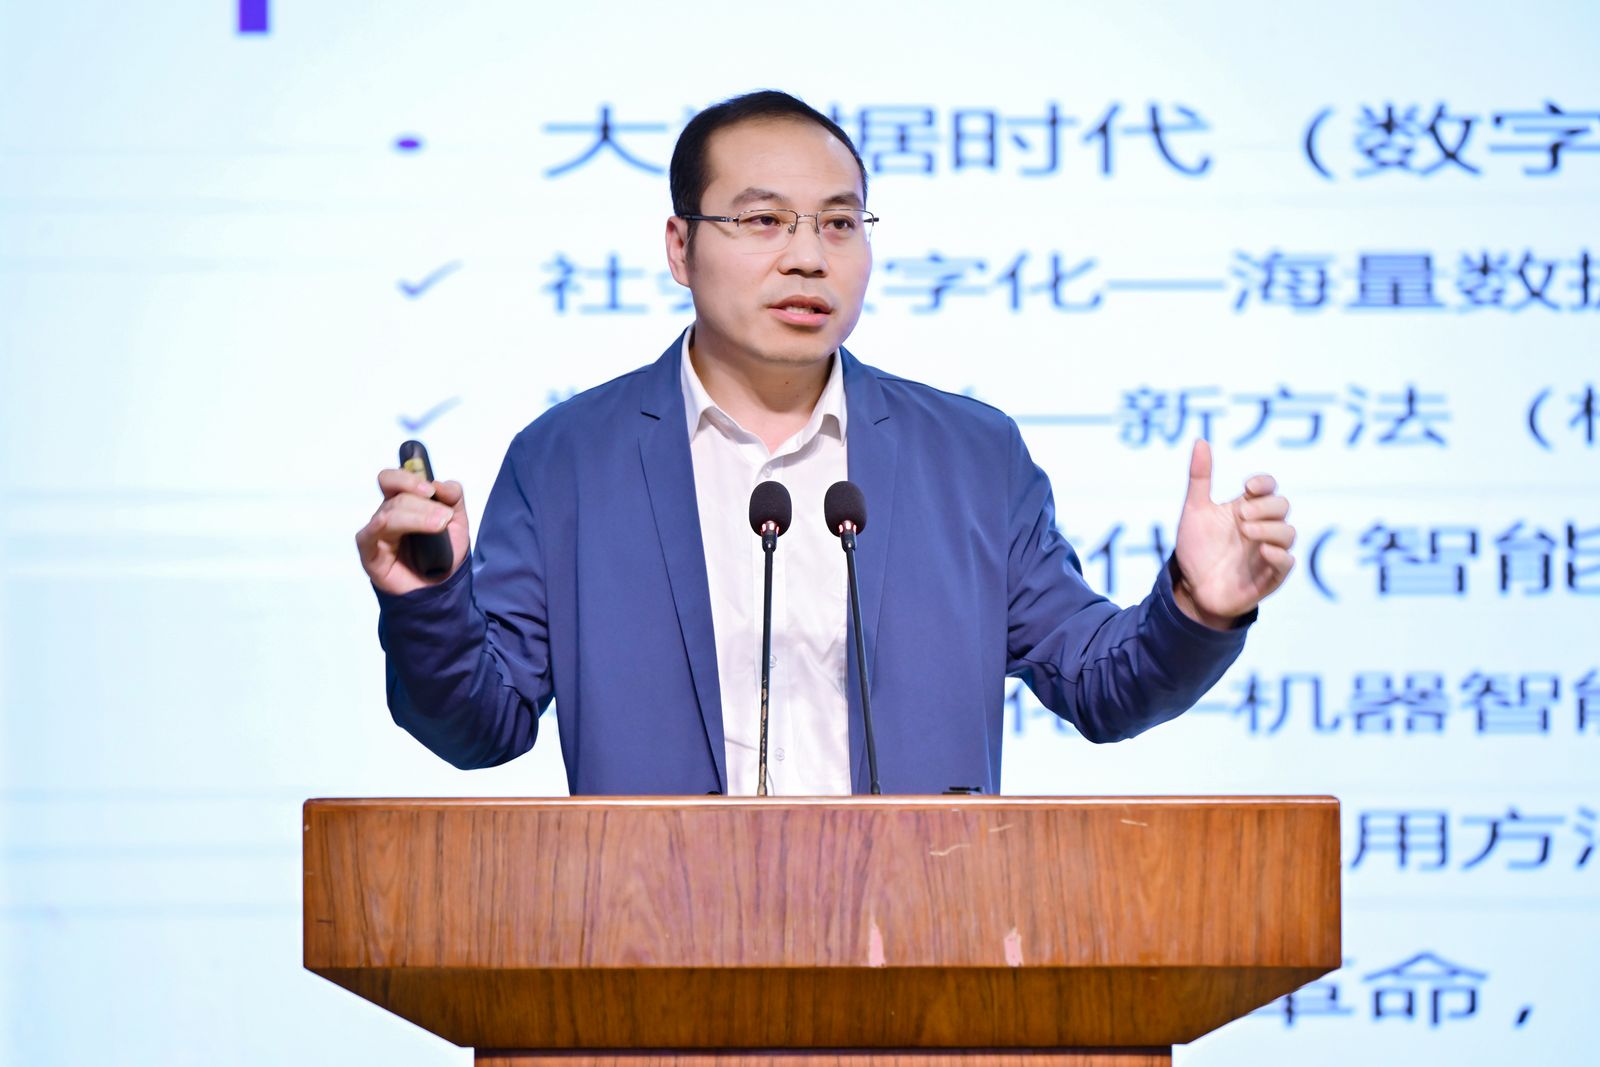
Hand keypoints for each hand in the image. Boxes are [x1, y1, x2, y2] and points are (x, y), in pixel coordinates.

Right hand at [355, 468, 470, 594]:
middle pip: (393, 492)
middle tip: (443, 515)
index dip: (410, 477)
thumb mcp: (457, 523)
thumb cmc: (443, 556)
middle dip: (420, 500)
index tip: (431, 489)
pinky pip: (370, 533)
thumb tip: (442, 483)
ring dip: (416, 516)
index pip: (395, 479)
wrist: (440, 590)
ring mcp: (377, 532)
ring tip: (440, 526)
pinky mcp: (370, 551)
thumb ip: (453, 498)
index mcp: (405, 502)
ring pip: (388, 512)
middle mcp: (388, 513)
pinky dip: (385, 527)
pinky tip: (405, 533)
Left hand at [1171, 439, 1294, 628]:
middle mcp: (1261, 528)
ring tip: (1246, 531)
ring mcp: (1267, 552)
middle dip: (1265, 506)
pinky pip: (1287, 563)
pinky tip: (1261, 550)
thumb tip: (1200, 441)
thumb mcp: (1194, 511)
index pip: (1269, 487)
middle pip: (1282, 506)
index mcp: (1246, 509)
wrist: (1191, 588)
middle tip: (1242, 515)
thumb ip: (1200, 478)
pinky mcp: (1269, 576)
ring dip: (1270, 528)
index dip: (1264, 483)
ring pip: (1288, 533)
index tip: (1247, 487)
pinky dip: (1278, 555)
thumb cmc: (1196, 549)